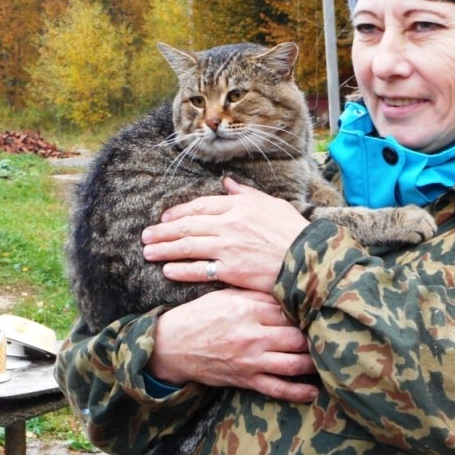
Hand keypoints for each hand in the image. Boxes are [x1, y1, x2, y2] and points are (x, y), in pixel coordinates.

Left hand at [141, 178, 308, 293]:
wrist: (309, 260)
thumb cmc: (293, 231)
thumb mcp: (272, 204)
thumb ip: (246, 194)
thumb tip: (228, 183)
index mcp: (239, 206)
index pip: (200, 206)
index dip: (179, 212)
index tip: (164, 218)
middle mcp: (229, 224)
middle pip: (188, 225)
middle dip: (163, 231)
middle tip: (146, 236)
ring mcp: (228, 248)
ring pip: (188, 246)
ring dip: (165, 248)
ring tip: (148, 252)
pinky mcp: (231, 271)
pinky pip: (199, 269)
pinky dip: (182, 269)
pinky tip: (168, 269)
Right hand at [147, 289, 318, 402]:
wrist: (172, 345)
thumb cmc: (200, 315)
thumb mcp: (225, 296)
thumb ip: (256, 295)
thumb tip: (286, 290)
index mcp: (247, 309)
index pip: (288, 309)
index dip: (307, 309)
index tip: (323, 308)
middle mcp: (252, 335)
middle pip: (296, 337)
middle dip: (316, 336)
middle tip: (333, 333)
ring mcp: (250, 360)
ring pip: (293, 364)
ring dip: (313, 363)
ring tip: (329, 359)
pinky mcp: (245, 380)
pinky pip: (276, 388)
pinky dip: (297, 392)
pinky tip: (313, 391)